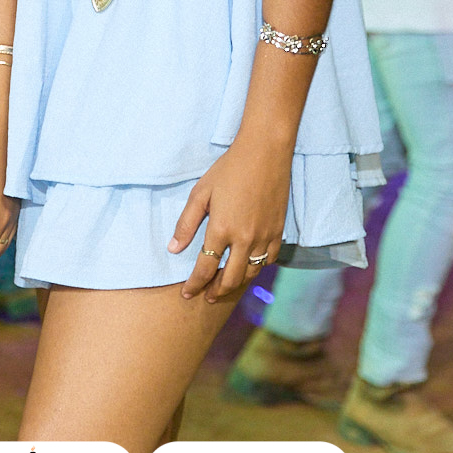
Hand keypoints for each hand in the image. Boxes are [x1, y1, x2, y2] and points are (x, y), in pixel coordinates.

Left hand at [169, 140, 288, 301]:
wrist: (265, 153)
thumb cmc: (228, 170)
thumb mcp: (200, 193)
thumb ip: (186, 224)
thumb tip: (173, 249)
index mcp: (222, 229)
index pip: (205, 268)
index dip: (195, 285)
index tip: (187, 294)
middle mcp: (245, 239)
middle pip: (230, 278)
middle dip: (216, 292)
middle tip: (207, 298)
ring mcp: (264, 237)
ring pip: (250, 273)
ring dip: (236, 284)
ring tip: (224, 288)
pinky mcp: (278, 232)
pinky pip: (268, 260)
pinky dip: (257, 269)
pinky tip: (248, 268)